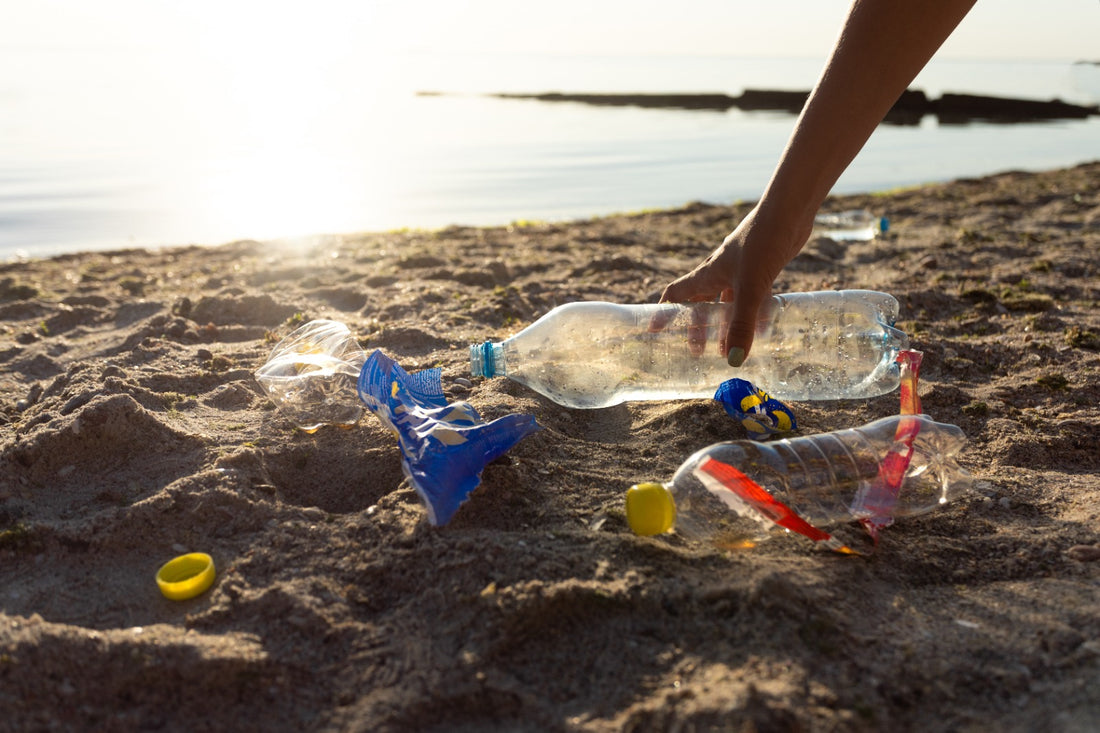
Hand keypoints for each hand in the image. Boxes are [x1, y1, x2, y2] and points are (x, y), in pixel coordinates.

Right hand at [657, 206, 805, 364]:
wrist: (789, 212)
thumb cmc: (762, 242)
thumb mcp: (750, 288)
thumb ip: (742, 324)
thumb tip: (734, 361)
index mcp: (707, 274)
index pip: (676, 294)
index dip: (663, 312)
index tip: (655, 331)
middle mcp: (720, 272)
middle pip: (700, 303)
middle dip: (697, 327)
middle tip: (698, 351)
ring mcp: (741, 269)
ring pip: (726, 302)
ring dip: (725, 324)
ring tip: (728, 349)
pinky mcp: (762, 268)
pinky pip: (751, 296)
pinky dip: (753, 314)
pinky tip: (763, 331)